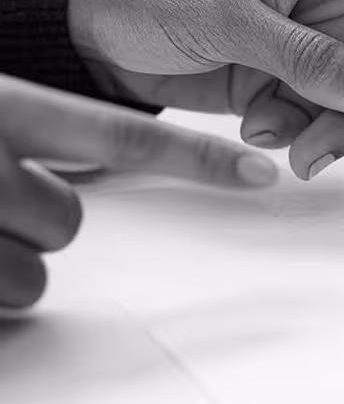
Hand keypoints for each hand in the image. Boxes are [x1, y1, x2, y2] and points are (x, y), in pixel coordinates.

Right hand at [0, 74, 276, 308]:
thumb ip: (46, 120)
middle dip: (53, 216)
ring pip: (37, 267)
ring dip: (17, 250)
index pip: (125, 137)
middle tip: (10, 196)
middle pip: (70, 219)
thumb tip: (109, 145)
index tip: (258, 175)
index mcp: (11, 109)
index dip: (197, 159)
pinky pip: (7, 295)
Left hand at [68, 0, 343, 179]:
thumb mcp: (225, 13)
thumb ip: (305, 53)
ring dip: (330, 129)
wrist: (101, 25)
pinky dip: (306, 134)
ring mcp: (322, 36)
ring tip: (270, 135)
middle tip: (311, 143)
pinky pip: (333, 117)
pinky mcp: (299, 75)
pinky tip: (260, 131)